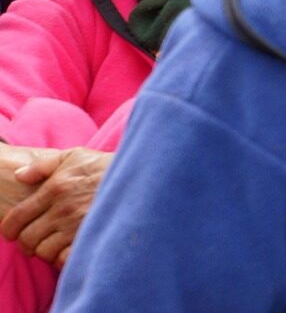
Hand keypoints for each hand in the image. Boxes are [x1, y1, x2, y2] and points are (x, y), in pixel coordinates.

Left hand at [1, 147, 109, 266]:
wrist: (143, 176)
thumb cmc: (108, 166)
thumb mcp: (75, 156)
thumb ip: (43, 165)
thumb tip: (19, 176)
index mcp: (54, 189)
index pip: (17, 218)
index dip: (10, 229)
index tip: (13, 233)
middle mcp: (63, 210)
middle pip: (28, 240)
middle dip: (28, 243)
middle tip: (35, 241)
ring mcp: (78, 227)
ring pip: (45, 252)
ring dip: (46, 251)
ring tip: (55, 244)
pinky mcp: (92, 239)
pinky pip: (66, 259)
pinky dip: (64, 259)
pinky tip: (70, 250)